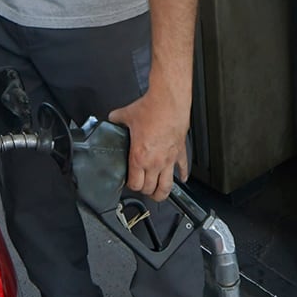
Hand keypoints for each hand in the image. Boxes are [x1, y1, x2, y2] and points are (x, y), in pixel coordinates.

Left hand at [108, 84, 188, 201]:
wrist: (169, 101)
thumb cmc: (151, 109)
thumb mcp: (126, 115)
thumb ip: (117, 119)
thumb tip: (112, 119)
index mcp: (139, 157)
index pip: (135, 184)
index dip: (131, 186)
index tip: (130, 182)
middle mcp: (155, 162)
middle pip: (150, 189)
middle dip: (144, 191)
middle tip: (142, 187)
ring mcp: (169, 159)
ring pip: (167, 187)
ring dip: (162, 193)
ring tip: (158, 194)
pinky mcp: (180, 153)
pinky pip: (183, 169)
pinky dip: (183, 176)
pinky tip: (182, 178)